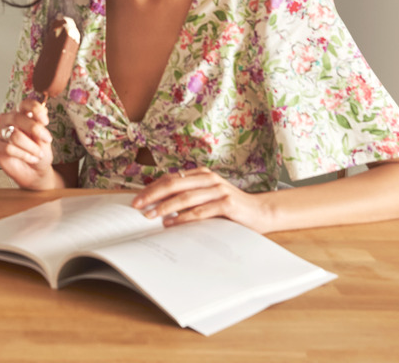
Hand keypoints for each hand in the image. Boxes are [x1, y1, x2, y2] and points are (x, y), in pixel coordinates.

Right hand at [0, 100, 58, 190]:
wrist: (35, 173)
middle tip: (46, 139)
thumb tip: (43, 108)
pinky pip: (7, 148)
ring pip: (14, 135)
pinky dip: (22, 154)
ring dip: (30, 147)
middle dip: (35, 129)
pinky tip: (29, 158)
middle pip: (17, 117)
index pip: (24, 104)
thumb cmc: (39, 154)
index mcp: (22, 115)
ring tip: (38, 154)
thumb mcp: (45, 140)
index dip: (35, 109)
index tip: (45, 121)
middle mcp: (8, 120)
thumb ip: (41, 125)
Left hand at [132, 166, 274, 232]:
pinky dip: (184, 217)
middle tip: (137, 206)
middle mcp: (209, 179)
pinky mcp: (227, 204)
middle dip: (152, 195)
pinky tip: (172, 224)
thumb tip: (157, 206)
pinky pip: (200, 211)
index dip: (152, 188)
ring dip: (165, 207)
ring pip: (185, 197)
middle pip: (174, 184)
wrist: (261, 212)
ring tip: (150, 216)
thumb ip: (188, 196)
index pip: (170, 178)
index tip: (137, 199)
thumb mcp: (207, 197)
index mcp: (201, 174)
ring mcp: (218, 190)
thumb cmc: (230, 208)